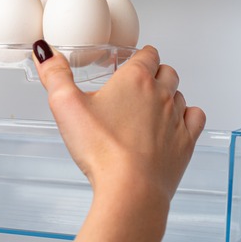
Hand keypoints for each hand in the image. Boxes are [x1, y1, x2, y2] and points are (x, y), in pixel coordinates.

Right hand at [32, 41, 205, 241]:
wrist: (130, 189)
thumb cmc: (102, 149)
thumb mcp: (66, 105)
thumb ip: (55, 75)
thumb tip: (45, 52)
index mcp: (135, 79)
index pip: (146, 53)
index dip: (138, 56)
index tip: (128, 62)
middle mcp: (161, 94)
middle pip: (166, 71)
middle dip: (154, 73)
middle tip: (137, 83)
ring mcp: (176, 118)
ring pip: (179, 94)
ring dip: (168, 95)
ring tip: (150, 106)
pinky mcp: (186, 142)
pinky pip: (195, 117)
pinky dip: (187, 116)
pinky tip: (174, 122)